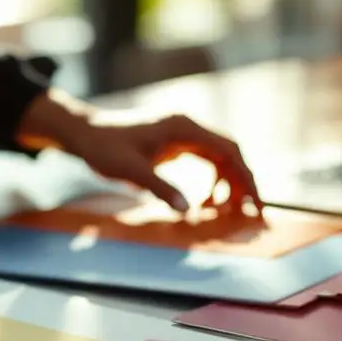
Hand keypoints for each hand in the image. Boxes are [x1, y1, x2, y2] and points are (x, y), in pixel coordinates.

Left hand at [17, 91, 261, 213]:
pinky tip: (203, 201)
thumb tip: (187, 209)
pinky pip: (205, 161)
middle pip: (229, 153)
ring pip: (219, 158)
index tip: (254, 203)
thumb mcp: (130, 170)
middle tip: (249, 213)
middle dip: (242, 183)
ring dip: (227, 184)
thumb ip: (160, 188)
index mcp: (183, 127)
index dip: (245, 177)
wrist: (86, 134)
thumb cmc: (104, 148)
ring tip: (222, 211)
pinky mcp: (175, 143)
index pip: (228, 150)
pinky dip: (211, 180)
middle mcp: (187, 127)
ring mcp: (183, 134)